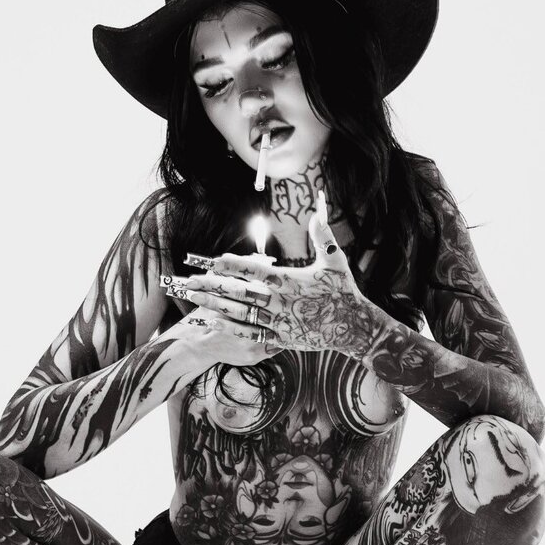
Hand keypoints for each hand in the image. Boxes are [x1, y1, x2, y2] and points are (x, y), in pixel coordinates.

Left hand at [165, 213, 379, 355]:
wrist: (354, 328)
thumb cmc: (344, 292)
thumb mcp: (335, 260)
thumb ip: (323, 234)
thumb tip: (318, 206)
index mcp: (291, 281)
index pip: (255, 271)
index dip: (233, 266)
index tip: (214, 261)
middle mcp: (281, 302)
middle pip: (240, 293)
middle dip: (214, 286)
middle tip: (190, 281)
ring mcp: (280, 322)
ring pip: (241, 313)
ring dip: (215, 305)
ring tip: (194, 298)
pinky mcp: (282, 338)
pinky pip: (251, 333)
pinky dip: (231, 327)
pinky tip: (213, 322)